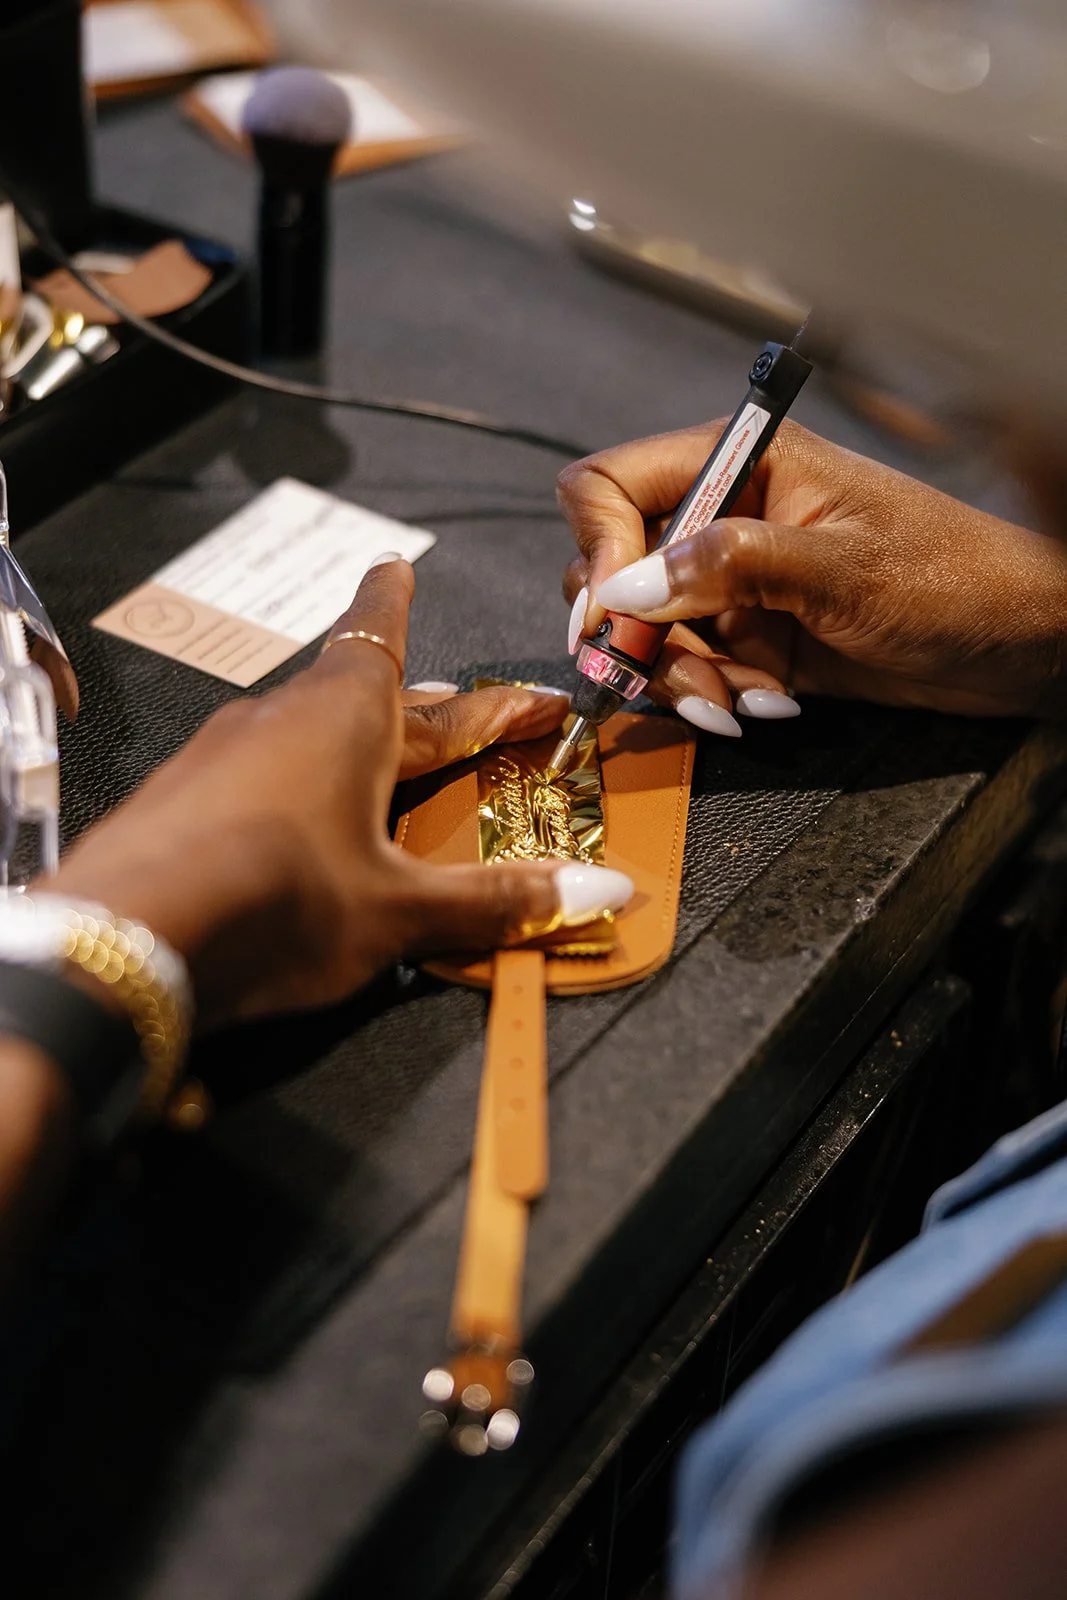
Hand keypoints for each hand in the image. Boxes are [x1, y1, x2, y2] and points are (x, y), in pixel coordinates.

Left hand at [46, 557, 631, 1026]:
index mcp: (347, 716)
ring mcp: (222, 755)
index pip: (384, 634)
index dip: (405, 606)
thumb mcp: (399, 910)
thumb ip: (497, 901)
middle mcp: (281, 718)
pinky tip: (294, 828)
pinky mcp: (182, 801)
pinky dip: (295, 789)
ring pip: (306, 734)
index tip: (399, 564)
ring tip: (385, 771)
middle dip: (421, 705)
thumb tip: (599, 893)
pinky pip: (257, 775)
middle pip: (363, 692)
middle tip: (466, 711)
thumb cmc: (273, 901)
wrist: (122, 941)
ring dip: (356, 747)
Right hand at [558, 420, 1066, 725]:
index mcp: (740, 463)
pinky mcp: (749, 636)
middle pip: (613, 571)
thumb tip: (621, 590)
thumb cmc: (954, 580)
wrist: (1019, 645)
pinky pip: (687, 669)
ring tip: (740, 703)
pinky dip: (711, 697)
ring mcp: (733, 581)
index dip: (597, 551)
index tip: (613, 616)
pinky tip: (766, 706)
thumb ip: (728, 568)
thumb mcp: (842, 570)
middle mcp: (723, 516)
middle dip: (638, 637)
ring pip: (643, 632)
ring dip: (680, 678)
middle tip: (690, 680)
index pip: (608, 486)